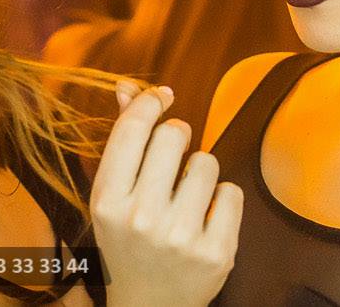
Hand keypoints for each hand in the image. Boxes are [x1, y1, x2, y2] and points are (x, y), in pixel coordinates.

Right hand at [90, 81, 241, 306]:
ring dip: (200, 172)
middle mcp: (141, 218)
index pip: (133, 128)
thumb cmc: (129, 242)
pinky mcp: (216, 252)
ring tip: (187, 197)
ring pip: (207, 161)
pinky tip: (206, 219)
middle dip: (177, 138)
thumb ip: (123, 140)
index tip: (161, 98)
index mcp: (107, 201)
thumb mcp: (113, 197)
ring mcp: (181, 236)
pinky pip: (232, 191)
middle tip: (171, 161)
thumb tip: (129, 87)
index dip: (150, 102)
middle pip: (174, 135)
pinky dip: (223, 201)